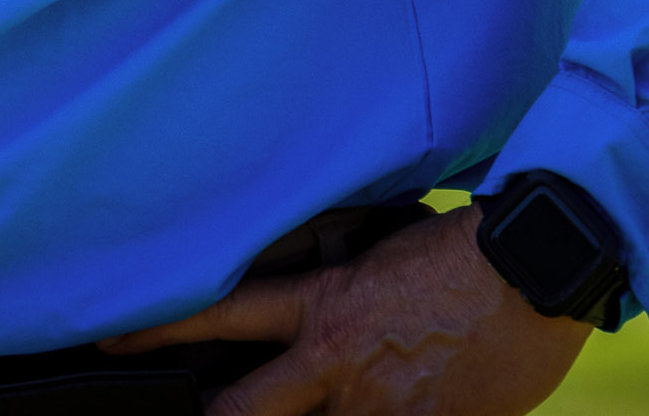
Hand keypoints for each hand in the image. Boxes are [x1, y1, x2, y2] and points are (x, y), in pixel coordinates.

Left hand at [112, 212, 593, 415]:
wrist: (537, 270)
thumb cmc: (462, 248)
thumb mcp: (377, 252)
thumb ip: (331, 286)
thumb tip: (306, 307)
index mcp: (321, 308)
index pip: (217, 316)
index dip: (154, 334)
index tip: (110, 345)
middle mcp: (337, 365)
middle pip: (245, 412)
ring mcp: (380, 408)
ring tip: (332, 393)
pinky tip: (400, 400)